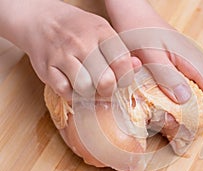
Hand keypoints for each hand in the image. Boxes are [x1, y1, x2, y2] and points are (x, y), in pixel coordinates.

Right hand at [0, 0, 140, 99]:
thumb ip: (120, 51)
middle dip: (108, 90)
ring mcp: (62, 56)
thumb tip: (136, 67)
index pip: (122, 62)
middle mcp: (82, 43)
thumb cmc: (78, 28)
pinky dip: (72, 94)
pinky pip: (65, 92)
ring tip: (89, 85)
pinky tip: (74, 84)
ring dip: (90, 93)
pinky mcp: (47, 68)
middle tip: (105, 86)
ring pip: (85, 88)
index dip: (125, 78)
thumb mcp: (102, 30)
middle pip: (105, 81)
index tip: (120, 79)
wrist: (41, 19)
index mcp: (101, 32)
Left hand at [105, 0, 202, 119]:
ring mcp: (195, 57)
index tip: (197, 124)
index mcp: (193, 60)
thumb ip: (168, 76)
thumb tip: (187, 100)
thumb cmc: (138, 32)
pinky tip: (182, 93)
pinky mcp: (188, 58)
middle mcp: (199, 59)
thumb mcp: (149, 56)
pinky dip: (199, 89)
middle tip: (190, 118)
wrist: (133, 12)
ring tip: (186, 108)